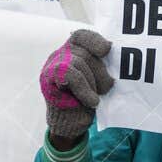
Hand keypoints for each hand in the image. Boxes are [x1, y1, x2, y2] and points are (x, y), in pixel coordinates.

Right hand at [40, 29, 112, 147]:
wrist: (70, 125)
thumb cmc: (86, 101)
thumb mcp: (98, 80)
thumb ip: (101, 65)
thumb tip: (113, 51)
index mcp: (73, 52)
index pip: (81, 36)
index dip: (95, 40)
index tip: (108, 49)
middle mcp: (61, 55)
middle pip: (84, 51)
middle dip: (100, 70)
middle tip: (108, 87)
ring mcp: (52, 65)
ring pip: (78, 62)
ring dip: (93, 82)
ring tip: (96, 99)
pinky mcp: (48, 78)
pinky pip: (70, 75)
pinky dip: (84, 89)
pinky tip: (92, 102)